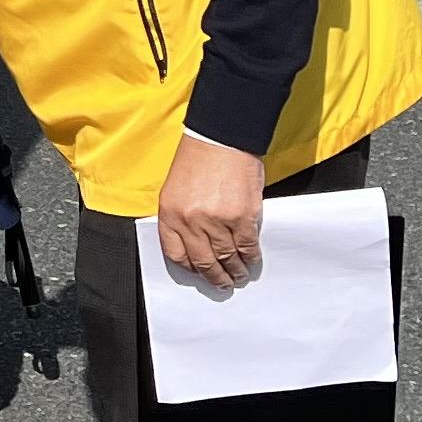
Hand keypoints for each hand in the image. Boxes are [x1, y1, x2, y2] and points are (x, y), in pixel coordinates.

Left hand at [153, 134, 268, 287]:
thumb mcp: (175, 188)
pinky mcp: (242, 217)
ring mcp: (217, 221)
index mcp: (170, 214)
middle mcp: (191, 221)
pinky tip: (251, 260)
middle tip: (222, 283)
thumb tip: (194, 242)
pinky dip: (250, 257)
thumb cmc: (198, 158)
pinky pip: (246, 246)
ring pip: (226, 258)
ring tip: (239, 276)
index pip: (176, 254)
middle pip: (203, 262)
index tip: (198, 272)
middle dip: (214, 277)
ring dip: (234, 271)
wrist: (222, 138)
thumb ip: (181, 216)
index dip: (189, 267)